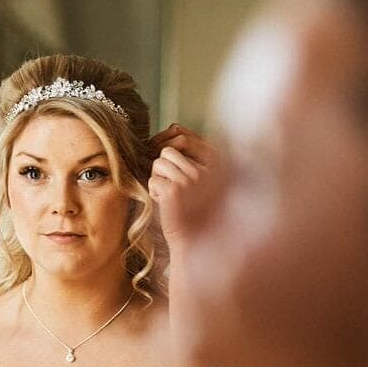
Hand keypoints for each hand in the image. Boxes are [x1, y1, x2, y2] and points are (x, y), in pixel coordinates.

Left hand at [147, 124, 220, 244]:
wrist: (195, 240)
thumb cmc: (194, 208)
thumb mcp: (198, 177)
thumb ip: (192, 156)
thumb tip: (174, 126)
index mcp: (215, 161)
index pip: (183, 135)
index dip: (167, 142)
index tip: (162, 157)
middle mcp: (205, 168)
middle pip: (166, 151)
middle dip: (161, 167)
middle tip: (167, 184)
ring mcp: (191, 179)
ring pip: (157, 164)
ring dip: (157, 179)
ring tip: (168, 195)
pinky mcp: (175, 191)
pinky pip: (153, 180)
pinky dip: (154, 192)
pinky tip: (166, 204)